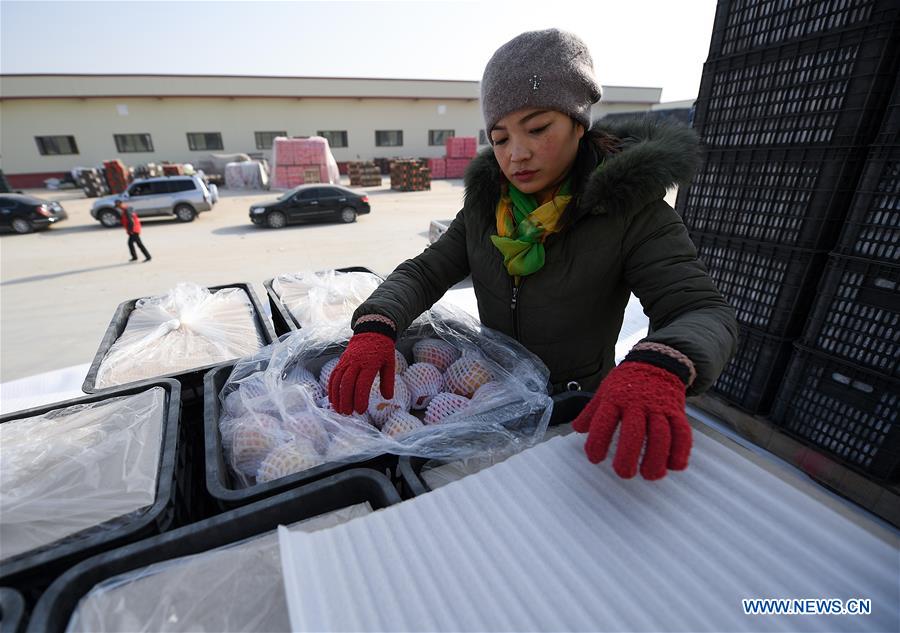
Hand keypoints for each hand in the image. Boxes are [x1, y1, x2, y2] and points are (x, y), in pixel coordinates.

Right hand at [328, 332, 395, 414]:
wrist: (372, 331)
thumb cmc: (383, 349)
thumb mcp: (390, 363)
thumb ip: (388, 381)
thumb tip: (388, 398)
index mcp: (370, 363)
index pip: (362, 383)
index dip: (360, 398)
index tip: (361, 410)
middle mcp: (356, 362)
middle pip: (347, 383)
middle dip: (346, 400)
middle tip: (348, 414)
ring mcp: (346, 361)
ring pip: (338, 380)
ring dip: (337, 396)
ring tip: (339, 410)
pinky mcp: (341, 361)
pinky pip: (333, 375)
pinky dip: (331, 388)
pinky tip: (333, 400)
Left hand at [572, 361, 690, 479]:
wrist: (657, 360)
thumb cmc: (628, 381)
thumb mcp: (605, 391)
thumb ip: (591, 412)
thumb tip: (578, 428)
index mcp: (615, 399)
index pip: (603, 422)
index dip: (597, 443)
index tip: (595, 458)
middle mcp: (637, 404)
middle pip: (634, 432)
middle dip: (628, 457)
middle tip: (623, 472)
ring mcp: (659, 408)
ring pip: (661, 436)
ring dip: (655, 459)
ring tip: (649, 474)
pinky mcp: (677, 412)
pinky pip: (682, 433)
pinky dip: (680, 452)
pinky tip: (674, 466)